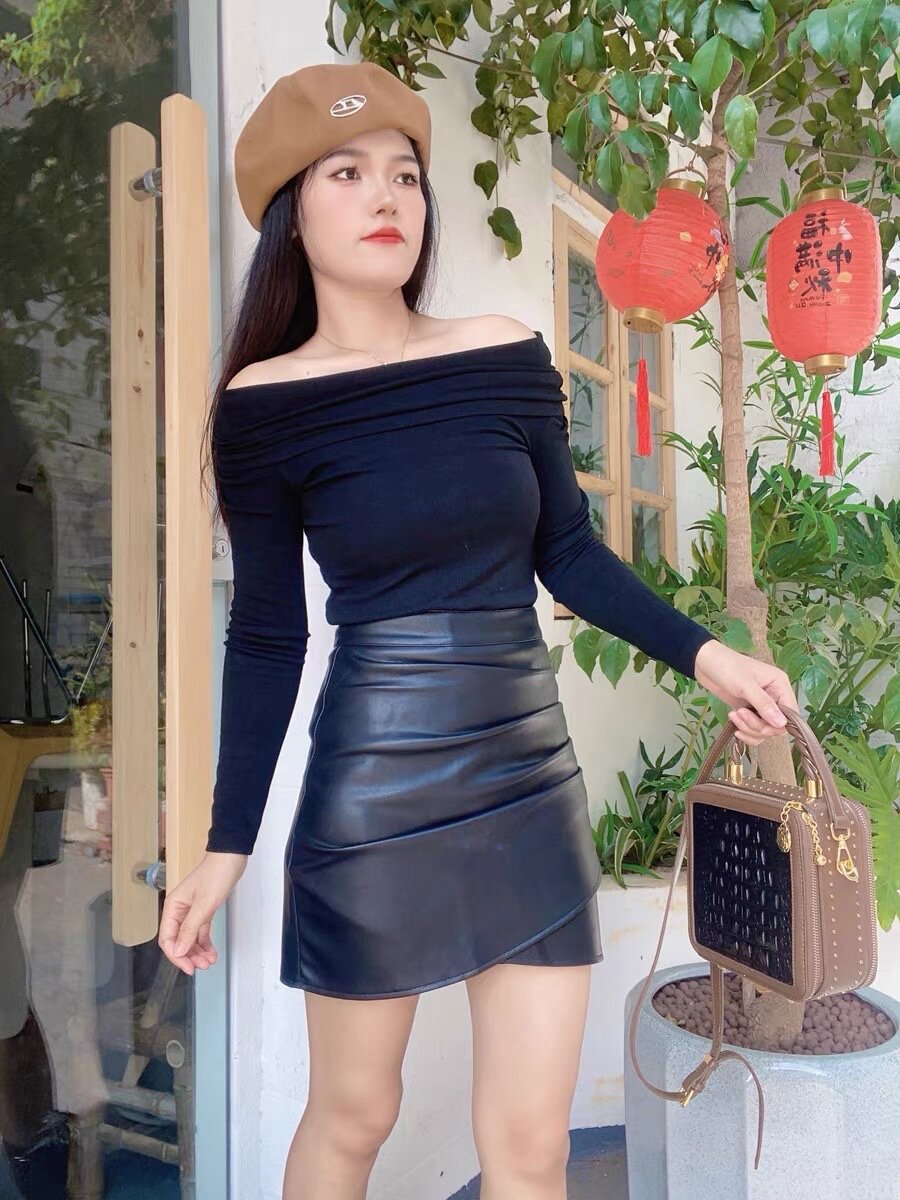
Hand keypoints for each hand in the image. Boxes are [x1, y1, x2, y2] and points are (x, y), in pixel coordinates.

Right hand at [158, 851, 247, 974]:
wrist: (231, 857)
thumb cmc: (216, 875)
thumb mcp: (204, 904)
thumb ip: (190, 929)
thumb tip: (177, 951)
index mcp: (173, 907)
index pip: (167, 939)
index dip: (176, 956)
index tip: (189, 968)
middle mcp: (179, 911)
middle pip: (178, 941)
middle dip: (189, 955)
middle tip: (203, 966)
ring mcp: (191, 911)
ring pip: (189, 938)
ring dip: (198, 952)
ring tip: (209, 962)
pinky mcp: (203, 910)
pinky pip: (200, 931)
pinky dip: (205, 943)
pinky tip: (211, 952)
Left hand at [693, 639, 798, 745]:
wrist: (705, 664)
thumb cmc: (727, 668)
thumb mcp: (745, 685)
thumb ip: (764, 704)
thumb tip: (782, 724)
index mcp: (780, 685)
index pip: (791, 713)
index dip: (779, 724)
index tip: (762, 725)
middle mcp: (775, 697)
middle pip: (777, 725)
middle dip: (758, 726)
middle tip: (741, 714)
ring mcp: (762, 706)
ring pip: (765, 731)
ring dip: (749, 729)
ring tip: (734, 715)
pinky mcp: (749, 713)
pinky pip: (755, 731)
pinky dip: (746, 733)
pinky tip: (735, 728)